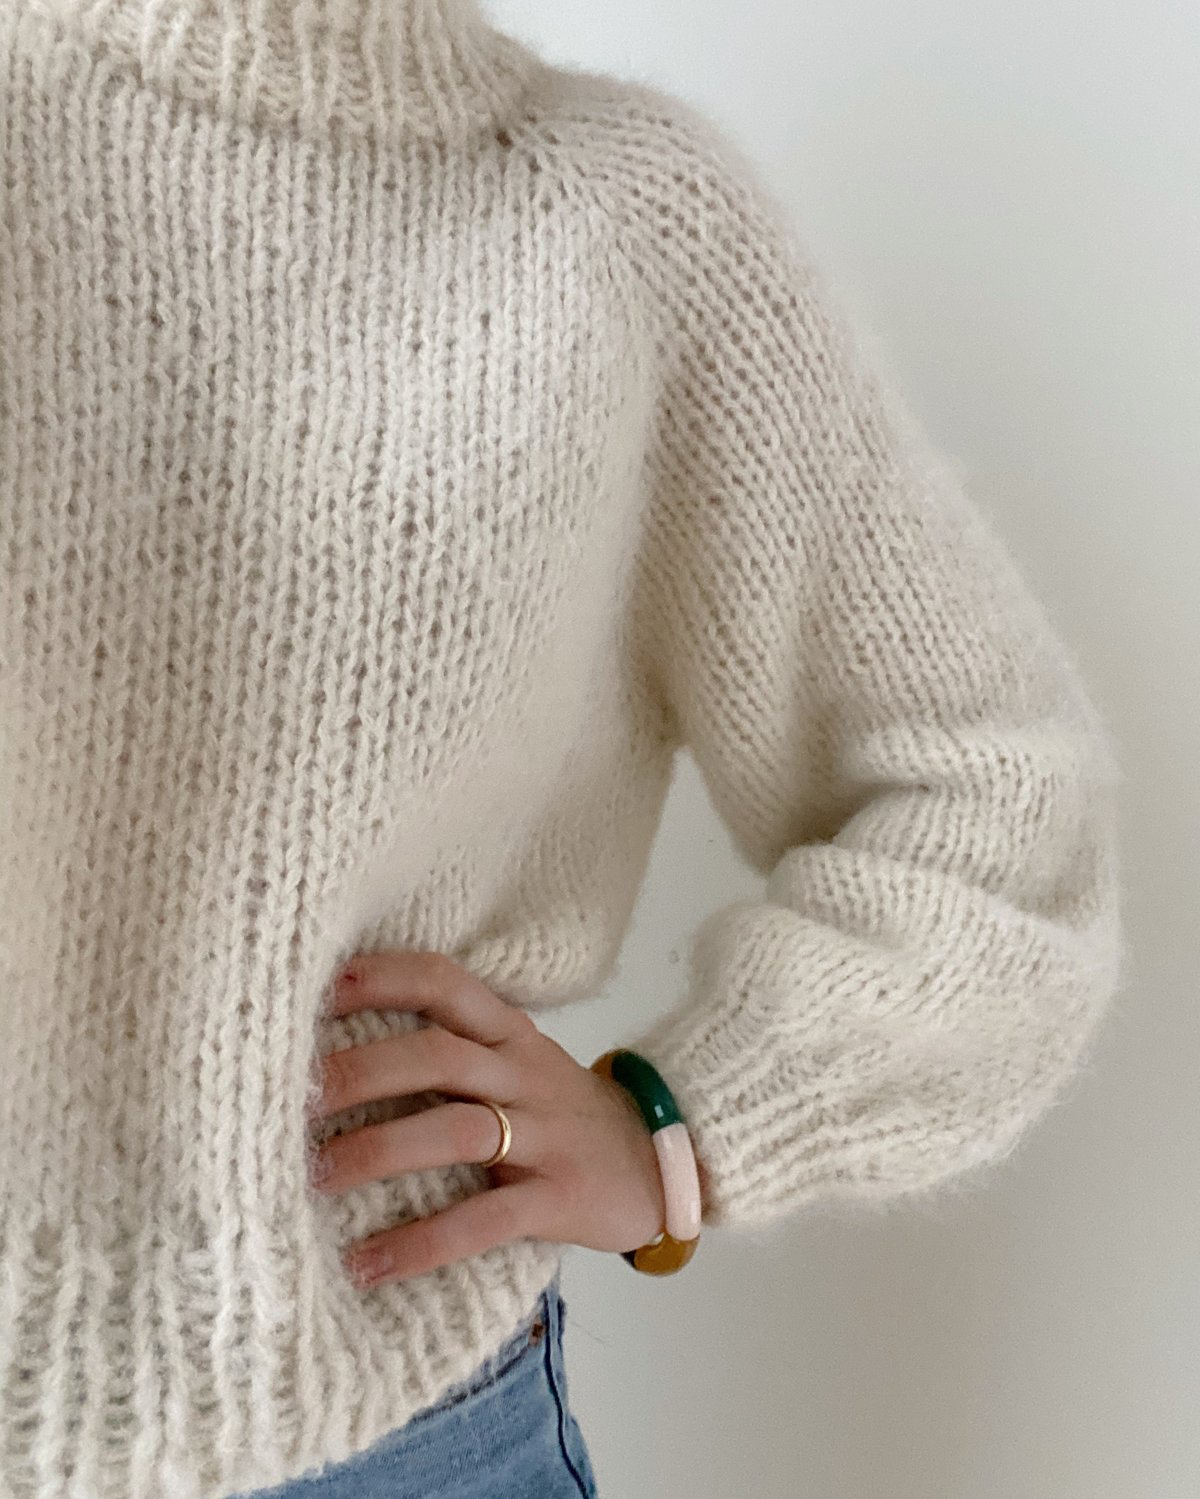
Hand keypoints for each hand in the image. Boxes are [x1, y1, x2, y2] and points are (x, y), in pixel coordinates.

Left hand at [306, 949, 668, 1288]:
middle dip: (361, 1071)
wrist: (660, 1163)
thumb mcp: (515, 1064)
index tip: (314, 989)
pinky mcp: (558, 1198)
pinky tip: (367, 1264)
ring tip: (312, 1178)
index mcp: (508, 1033)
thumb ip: (449, 1050)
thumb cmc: (560, 1114)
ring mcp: (545, 1134)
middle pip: (437, 1054)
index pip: (443, 983)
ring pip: (455, 1131)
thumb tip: (332, 1053)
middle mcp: (523, 1073)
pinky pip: (484, 1219)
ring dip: (378, 1151)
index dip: (380, 978)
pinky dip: (422, 1243)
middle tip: (292, 1096)